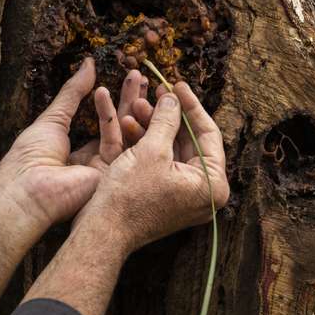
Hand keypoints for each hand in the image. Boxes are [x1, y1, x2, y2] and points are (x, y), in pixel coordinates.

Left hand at [0, 58, 153, 232]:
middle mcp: (93, 161)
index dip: (114, 100)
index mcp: (75, 150)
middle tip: (140, 75)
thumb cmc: (30, 156)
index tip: (125, 78)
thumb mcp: (53, 117)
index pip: (102, 123)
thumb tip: (88, 63)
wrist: (28, 191)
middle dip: (129, 99)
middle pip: (118, 126)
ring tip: (138, 78)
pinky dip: (114, 119)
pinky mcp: (112, 175)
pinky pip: (118, 144)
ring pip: (124, 133)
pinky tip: (106, 94)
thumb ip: (73, 92)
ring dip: (131, 105)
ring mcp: (105, 170)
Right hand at [73, 81, 229, 256]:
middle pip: (189, 141)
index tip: (176, 84)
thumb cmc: (130, 195)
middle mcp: (203, 192)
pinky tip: (130, 124)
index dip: (191, 105)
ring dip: (154, 126)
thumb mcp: (151, 150)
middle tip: (155, 92)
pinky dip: (148, 144)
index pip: (208, 133)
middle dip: (168, 115)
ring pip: (172, 149)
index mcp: (211, 184)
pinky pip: (161, 163)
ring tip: (135, 105)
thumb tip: (173, 97)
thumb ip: (167, 120)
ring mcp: (184, 195)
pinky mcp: (165, 196)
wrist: (103, 229)